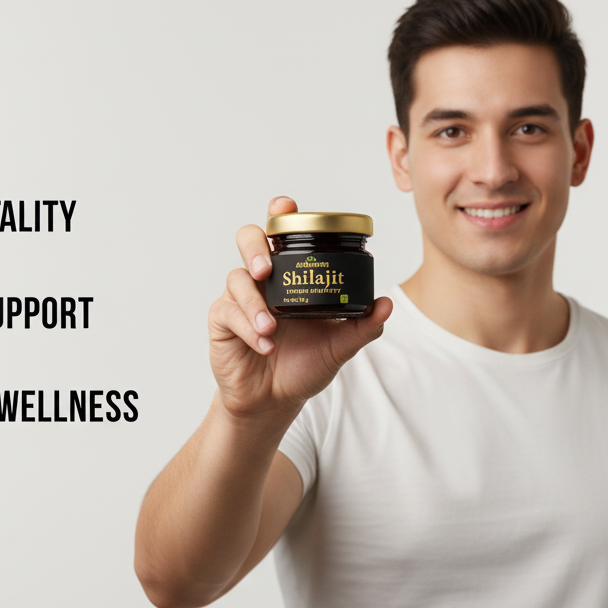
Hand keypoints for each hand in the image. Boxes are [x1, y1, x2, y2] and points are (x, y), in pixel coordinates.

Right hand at [208, 196, 392, 419]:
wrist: (275, 401)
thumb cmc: (304, 366)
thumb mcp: (339, 347)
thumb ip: (362, 326)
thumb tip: (385, 304)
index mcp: (291, 275)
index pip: (282, 232)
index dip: (280, 212)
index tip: (285, 206)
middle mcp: (264, 279)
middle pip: (249, 239)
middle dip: (256, 247)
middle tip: (267, 269)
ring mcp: (240, 298)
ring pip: (236, 277)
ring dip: (253, 302)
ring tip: (271, 327)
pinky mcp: (222, 321)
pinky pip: (228, 312)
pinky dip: (248, 327)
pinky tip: (264, 344)